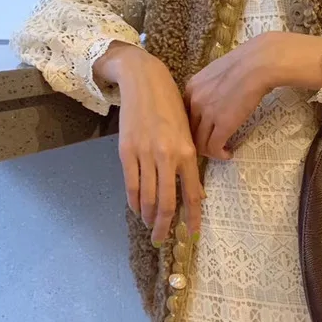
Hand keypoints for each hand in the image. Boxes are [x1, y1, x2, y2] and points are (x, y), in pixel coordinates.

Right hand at [94, 41, 202, 244]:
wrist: (145, 82)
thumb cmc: (171, 106)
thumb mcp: (188, 131)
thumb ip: (190, 159)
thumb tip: (194, 189)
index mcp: (187, 152)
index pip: (192, 194)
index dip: (193, 217)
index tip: (192, 234)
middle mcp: (167, 157)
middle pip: (167, 202)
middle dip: (165, 225)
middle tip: (163, 239)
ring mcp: (145, 155)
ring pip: (148, 197)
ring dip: (149, 217)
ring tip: (151, 227)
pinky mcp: (126, 152)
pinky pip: (132, 185)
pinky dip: (135, 201)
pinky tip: (138, 210)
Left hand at [184, 31, 321, 159]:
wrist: (258, 64)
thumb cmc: (245, 63)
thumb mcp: (217, 72)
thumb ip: (210, 86)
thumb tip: (217, 97)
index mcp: (191, 87)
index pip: (183, 115)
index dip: (193, 127)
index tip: (205, 132)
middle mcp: (194, 101)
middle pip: (188, 131)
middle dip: (199, 142)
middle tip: (212, 147)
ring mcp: (207, 114)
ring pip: (199, 143)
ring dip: (210, 152)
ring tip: (221, 152)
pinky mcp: (223, 124)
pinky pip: (214, 147)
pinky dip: (220, 155)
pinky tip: (228, 154)